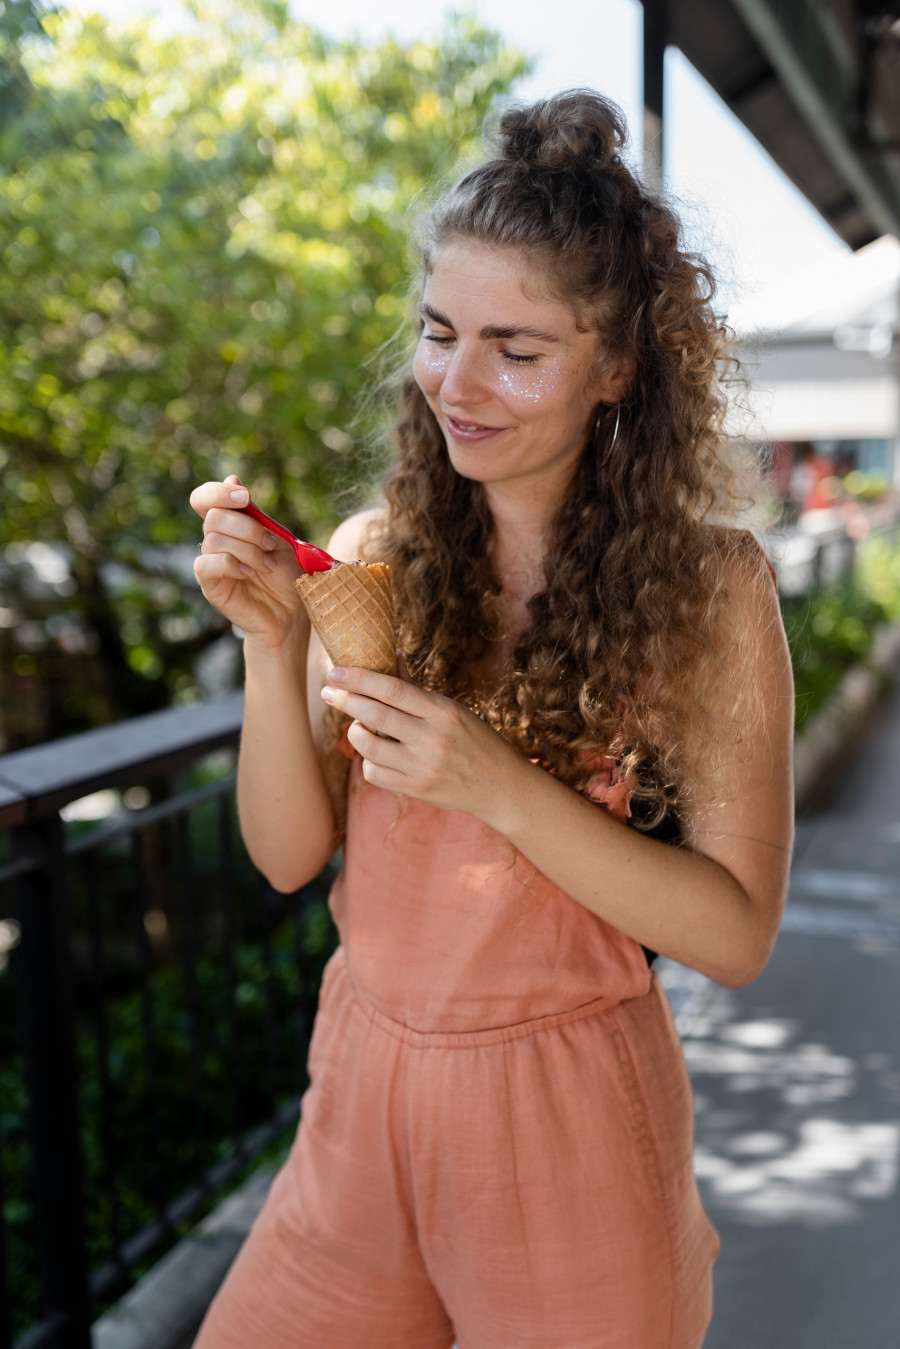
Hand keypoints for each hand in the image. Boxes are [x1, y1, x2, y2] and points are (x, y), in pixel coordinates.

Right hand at [190, 475, 306, 649]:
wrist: (292, 613)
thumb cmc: (288, 576)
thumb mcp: (279, 538)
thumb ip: (257, 514)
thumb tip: (232, 478)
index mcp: (231, 524)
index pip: (205, 498)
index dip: (218, 492)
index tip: (245, 497)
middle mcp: (216, 540)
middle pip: (214, 516)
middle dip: (248, 528)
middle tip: (270, 545)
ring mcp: (212, 563)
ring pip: (214, 540)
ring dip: (247, 549)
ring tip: (266, 565)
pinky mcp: (210, 585)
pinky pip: (205, 565)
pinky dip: (230, 564)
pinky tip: (248, 573)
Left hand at [320, 663, 528, 822]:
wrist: (501, 786)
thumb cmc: (475, 740)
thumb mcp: (453, 710)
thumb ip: (417, 689)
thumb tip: (392, 657)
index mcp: (444, 711)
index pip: (392, 689)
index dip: (359, 678)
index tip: (336, 672)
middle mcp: (433, 738)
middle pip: (375, 715)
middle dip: (345, 700)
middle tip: (328, 691)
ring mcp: (424, 767)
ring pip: (369, 747)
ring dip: (354, 732)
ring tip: (356, 726)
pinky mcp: (417, 789)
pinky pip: (375, 774)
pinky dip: (367, 761)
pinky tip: (374, 753)